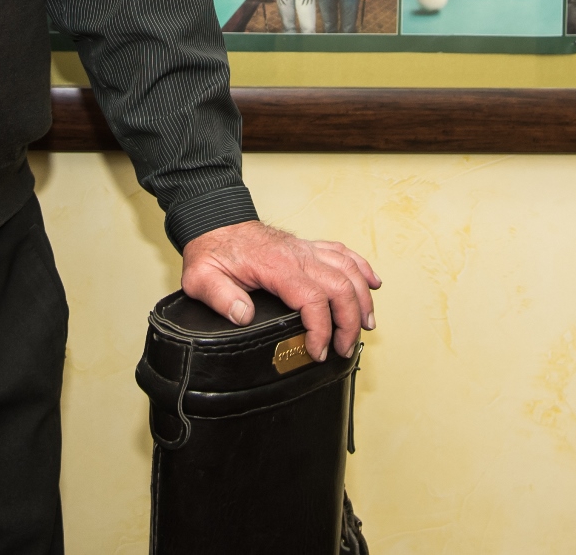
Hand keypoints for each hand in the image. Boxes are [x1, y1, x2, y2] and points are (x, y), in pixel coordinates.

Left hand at [181, 220, 379, 362]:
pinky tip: (373, 283)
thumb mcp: (202, 279)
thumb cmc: (212, 252)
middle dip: (349, 321)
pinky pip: (344, 253)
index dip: (321, 329)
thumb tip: (243, 316)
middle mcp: (298, 255)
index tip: (317, 351)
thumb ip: (221, 298)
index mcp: (277, 266)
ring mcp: (306, 249)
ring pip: (348, 269)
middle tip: (344, 349)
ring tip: (367, 325)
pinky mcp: (309, 247)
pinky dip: (362, 268)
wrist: (216, 223)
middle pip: (340, 286)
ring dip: (363, 298)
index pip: (312, 298)